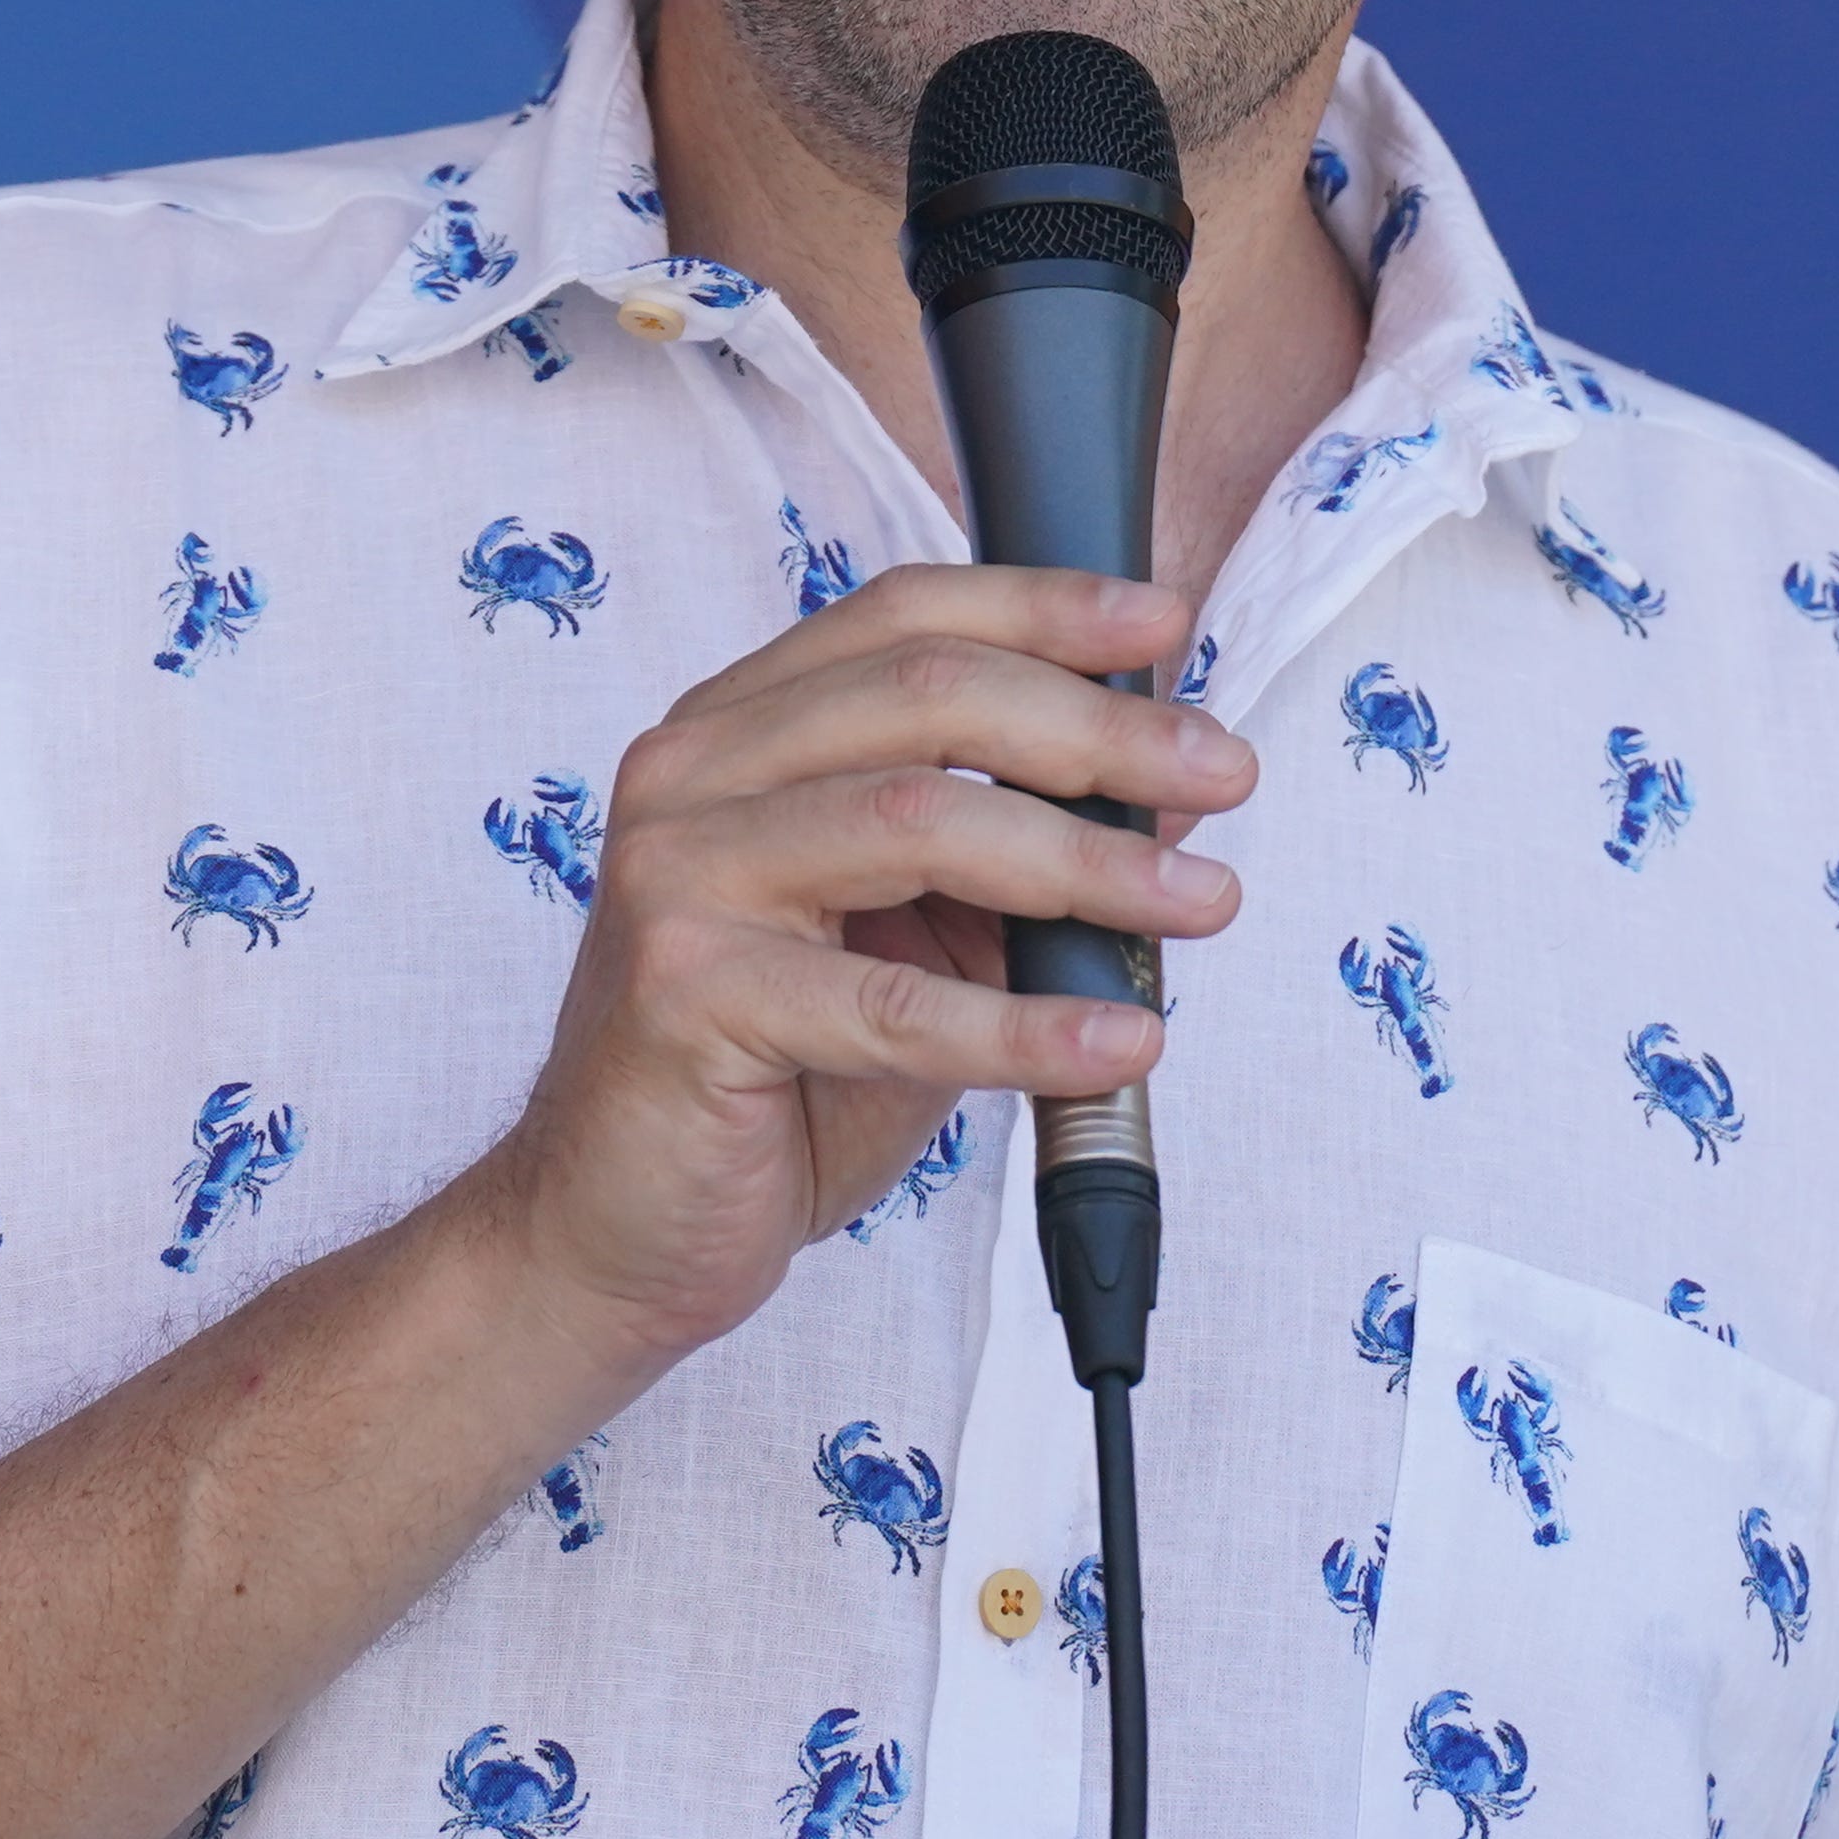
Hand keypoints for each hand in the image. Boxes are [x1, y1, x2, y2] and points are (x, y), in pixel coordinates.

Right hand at [463, 565, 1251, 1375]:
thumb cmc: (770, 1079)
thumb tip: (1167, 796)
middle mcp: (690, 773)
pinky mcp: (685, 995)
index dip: (1043, 608)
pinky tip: (1122, 1040)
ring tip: (1203, 904)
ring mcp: (676, 876)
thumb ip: (1008, 860)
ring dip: (1087, 865)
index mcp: (737, 731)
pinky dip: (1026, 1024)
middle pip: (925, 697)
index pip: (902, 618)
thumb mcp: (911, 942)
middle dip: (1099, 731)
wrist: (613, 1230)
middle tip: (1225, 773)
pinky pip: (894, 1003)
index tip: (1165, 630)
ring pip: (918, 823)